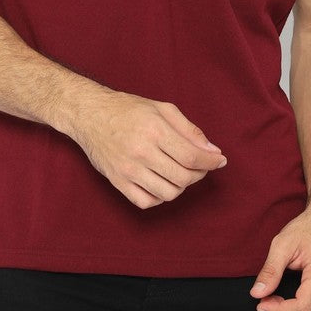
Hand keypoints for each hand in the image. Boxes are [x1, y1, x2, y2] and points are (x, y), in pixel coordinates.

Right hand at [69, 91, 227, 208]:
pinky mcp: (118, 182)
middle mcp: (141, 152)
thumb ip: (189, 129)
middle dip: (199, 174)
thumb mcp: (162, 108)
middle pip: (183, 178)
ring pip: (168, 193)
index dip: (211, 162)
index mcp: (154, 130)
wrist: (90, 115)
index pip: (192, 156)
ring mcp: (128, 170)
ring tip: (179, 172)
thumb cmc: (128, 109)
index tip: (220, 161)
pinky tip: (161, 182)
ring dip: (181, 186)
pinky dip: (160, 196)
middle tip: (200, 166)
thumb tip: (212, 151)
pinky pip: (147, 202)